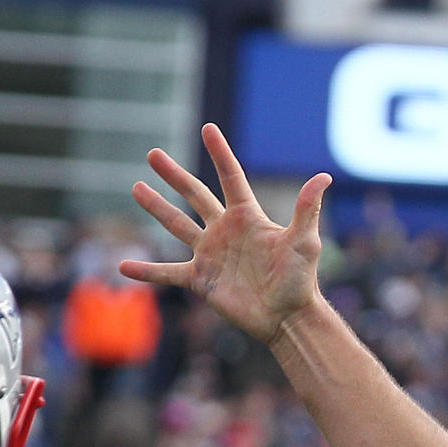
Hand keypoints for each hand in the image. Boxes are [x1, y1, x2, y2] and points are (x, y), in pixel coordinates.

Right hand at [121, 123, 328, 345]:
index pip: (230, 178)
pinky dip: (146, 272)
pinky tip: (124, 266)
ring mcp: (210, 254)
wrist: (287, 317)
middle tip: (152, 154)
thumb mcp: (304, 242)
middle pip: (194, 195)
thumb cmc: (300, 279)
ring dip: (156, 208)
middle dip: (174, 175)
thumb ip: (306, 209)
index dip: (220, 153)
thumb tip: (323, 176)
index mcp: (247, 217)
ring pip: (176, 226)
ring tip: (137, 188)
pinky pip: (168, 273)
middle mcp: (225, 231)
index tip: (208, 129)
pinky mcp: (201, 279)